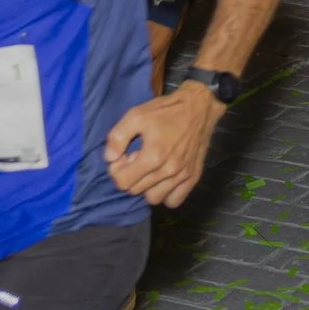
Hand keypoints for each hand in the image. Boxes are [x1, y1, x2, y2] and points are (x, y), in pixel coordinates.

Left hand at [103, 84, 220, 207]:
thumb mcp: (135, 115)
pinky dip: (166, 194)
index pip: (122, 182)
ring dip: (147, 187)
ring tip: (150, 170)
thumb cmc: (165, 111)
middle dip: (131, 176)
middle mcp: (168, 171)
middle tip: (137, 159)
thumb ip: (117, 137)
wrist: (198, 108)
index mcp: (153, 157)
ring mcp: (182, 176)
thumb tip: (110, 158)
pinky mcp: (193, 177)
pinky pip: (174, 201)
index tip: (124, 157)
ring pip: (154, 199)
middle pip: (136, 191)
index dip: (117, 170)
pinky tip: (163, 179)